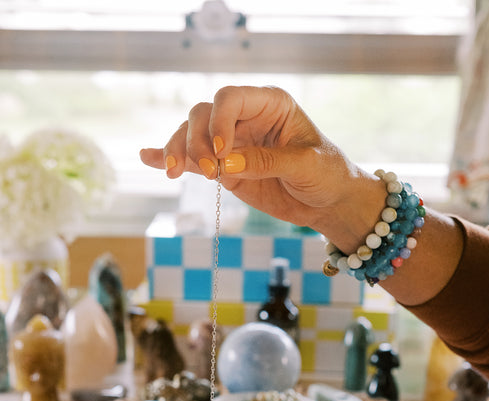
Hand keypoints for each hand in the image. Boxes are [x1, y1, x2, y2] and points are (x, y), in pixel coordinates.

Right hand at [140, 85, 378, 242]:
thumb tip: (226, 164)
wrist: (329, 202)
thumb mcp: (304, 165)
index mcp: (269, 104)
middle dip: (195, 140)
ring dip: (179, 151)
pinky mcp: (223, 168)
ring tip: (175, 172)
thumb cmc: (327, 174)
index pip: (231, 98)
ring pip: (191, 135)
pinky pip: (193, 160)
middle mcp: (245, 119)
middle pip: (203, 114)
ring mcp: (231, 143)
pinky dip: (169, 158)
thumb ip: (266, 161)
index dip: (219, 120)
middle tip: (204, 170)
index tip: (221, 152)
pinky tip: (148, 158)